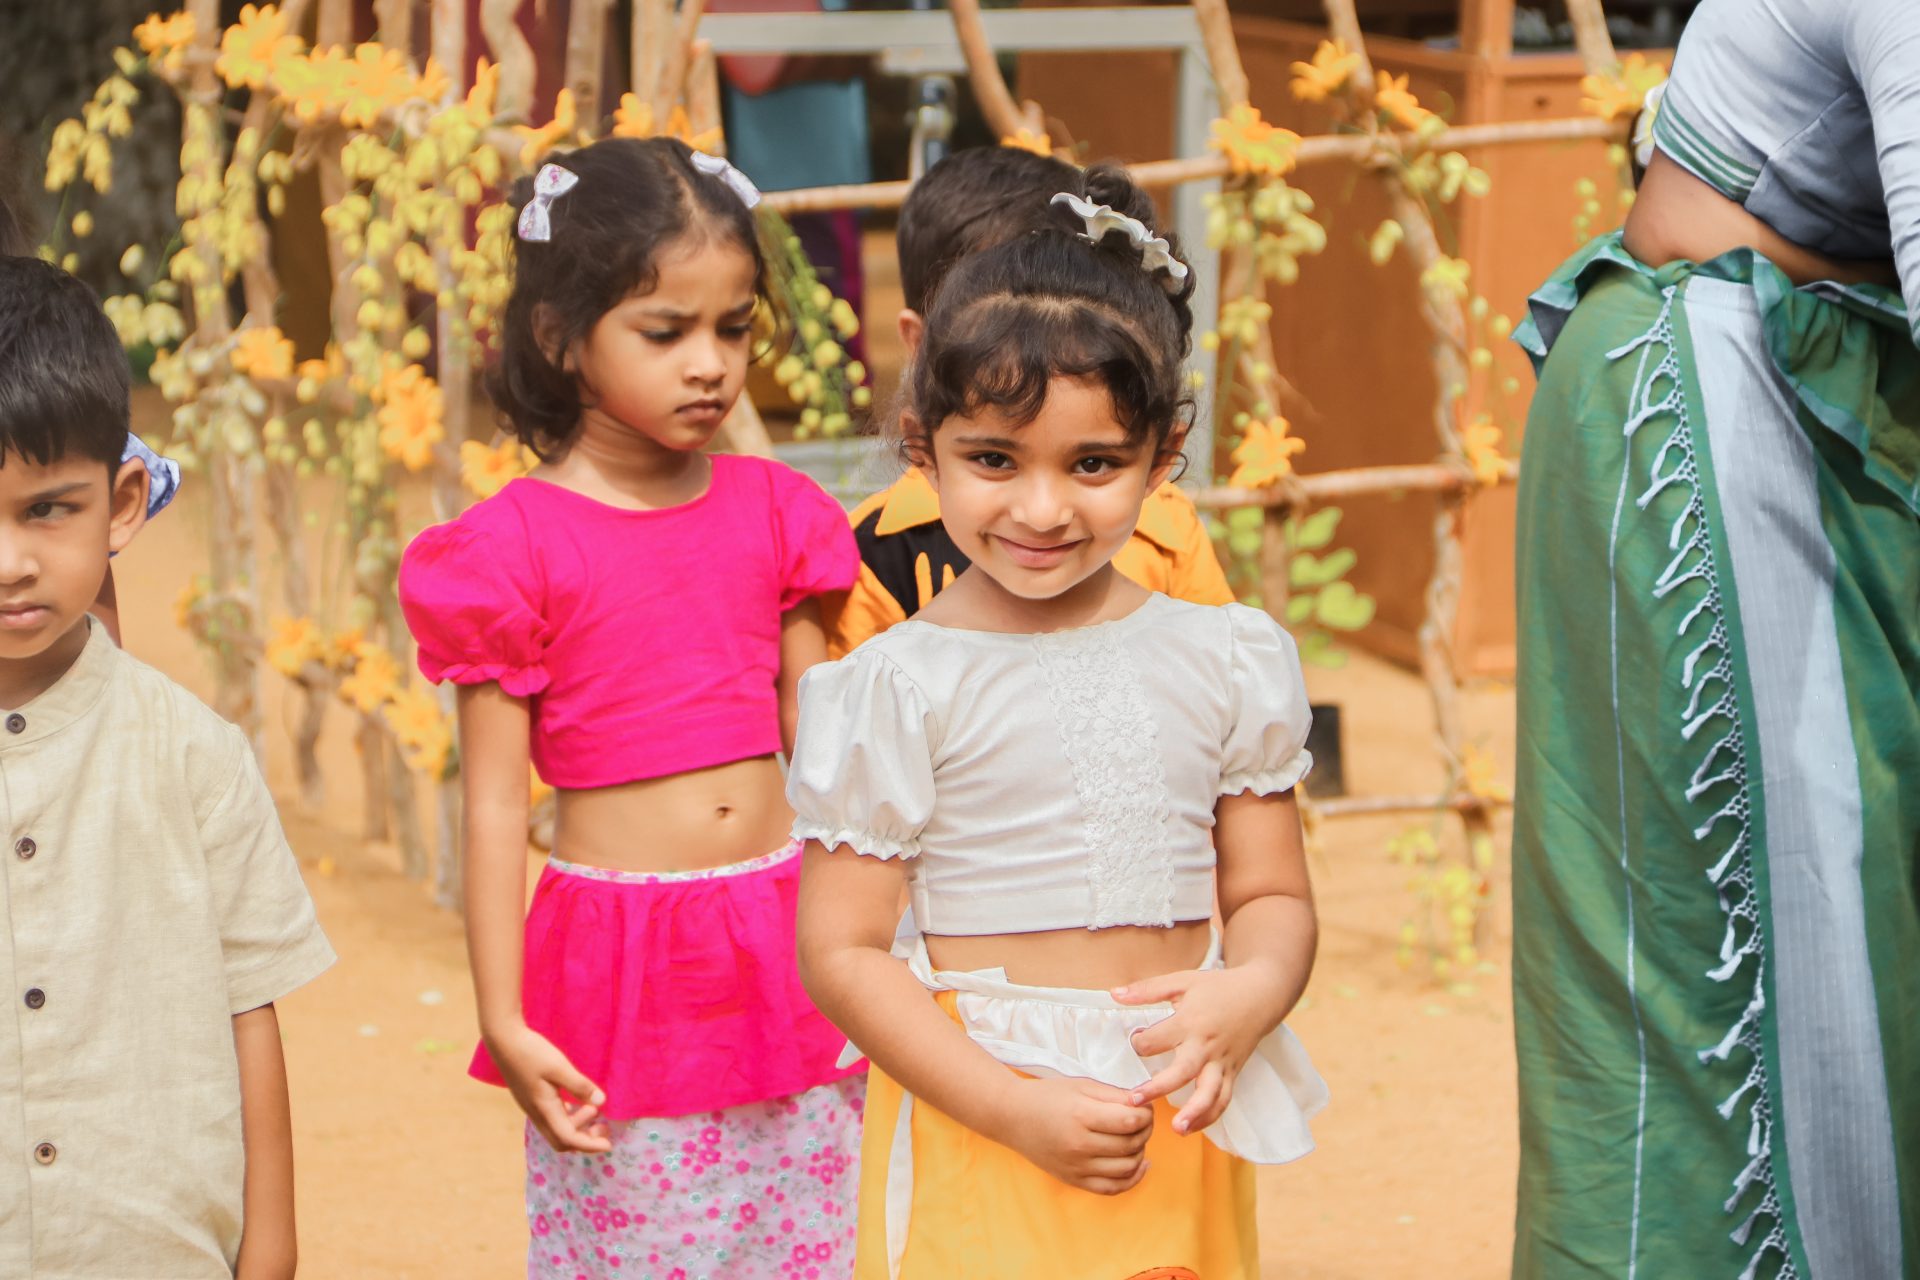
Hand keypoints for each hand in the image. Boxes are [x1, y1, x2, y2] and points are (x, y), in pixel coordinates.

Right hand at [483, 1022, 612, 1153]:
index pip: (568, 1138)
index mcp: (544, 1109)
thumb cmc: (531, 1052)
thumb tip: (601, 1103)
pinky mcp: (532, 1099)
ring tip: (594, 1110)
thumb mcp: (559, 1067)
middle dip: (584, 1140)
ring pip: (556, 1130)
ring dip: (577, 1126)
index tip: (609, 1145)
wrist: (503, 1040)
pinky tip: (578, 1104)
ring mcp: (532, 1107)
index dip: (589, 1144)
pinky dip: (568, 1117)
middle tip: (604, 1126)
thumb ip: (579, 1086)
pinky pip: (552, 1118)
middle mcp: (537, 1113)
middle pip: (561, 1140)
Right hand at [997, 1075, 1154, 1194]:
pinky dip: (1132, 1179)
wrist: (1012, 1117)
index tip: (1144, 1108)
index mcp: (1081, 1116)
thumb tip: (1144, 1106)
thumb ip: (1114, 1095)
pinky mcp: (1073, 1180)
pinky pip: (1112, 1188)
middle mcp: (1079, 1145)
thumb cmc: (1047, 1096)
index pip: (1130, 1121)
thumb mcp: (1081, 1086)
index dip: (1146, 1114)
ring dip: (1140, 1152)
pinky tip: (1139, 1164)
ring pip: (1126, 1168)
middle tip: (1143, 1120)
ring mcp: (1076, 1167)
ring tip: (1136, 1138)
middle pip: (1131, 1144)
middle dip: (1145, 1131)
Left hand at [1112, 961, 1288, 1136]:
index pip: (1158, 1039)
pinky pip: (1224, 1099)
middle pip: (1183, 1071)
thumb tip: (1114, 994)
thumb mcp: (1182, 981)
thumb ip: (1147, 989)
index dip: (1139, 1043)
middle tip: (1134, 1101)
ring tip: (1176, 1129)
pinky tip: (1191, 1128)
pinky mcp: (1233, 1073)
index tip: (1134, 1043)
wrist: (1261, 995)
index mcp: (1191, 1021)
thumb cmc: (1218, 987)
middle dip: (1158, 1087)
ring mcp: (1222, 1062)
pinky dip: (1210, 1116)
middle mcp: (1207, 1045)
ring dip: (1194, 1113)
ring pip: (1210, 1093)